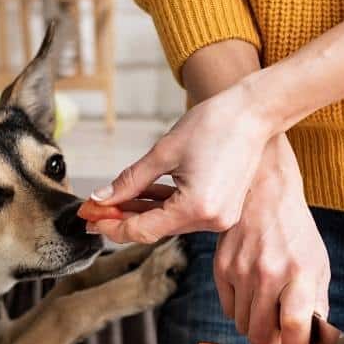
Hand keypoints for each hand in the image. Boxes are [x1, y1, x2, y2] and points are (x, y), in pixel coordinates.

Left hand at [88, 82, 273, 243]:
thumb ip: (130, 181)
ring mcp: (220, 217)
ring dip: (142, 212)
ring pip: (169, 222)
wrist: (254, 113)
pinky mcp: (224, 209)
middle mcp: (211, 220)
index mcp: (196, 208)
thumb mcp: (164, 152)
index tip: (90, 217)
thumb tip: (102, 198)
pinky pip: (185, 214)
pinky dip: (163, 206)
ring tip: (114, 201)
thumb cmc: (215, 124)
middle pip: (156, 229)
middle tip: (94, 210)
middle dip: (123, 219)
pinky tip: (142, 196)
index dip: (112, 226)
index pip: (143, 230)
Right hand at [214, 137, 328, 343]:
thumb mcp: (317, 263)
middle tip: (281, 324)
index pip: (294, 329)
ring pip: (243, 326)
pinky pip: (228, 309)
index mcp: (300, 273)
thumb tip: (311, 339)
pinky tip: (252, 289)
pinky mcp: (221, 268)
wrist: (264, 193)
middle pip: (261, 335)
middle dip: (273, 338)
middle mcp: (268, 274)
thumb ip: (317, 303)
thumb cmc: (295, 231)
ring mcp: (241, 271)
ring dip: (256, 322)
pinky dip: (241, 308)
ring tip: (268, 302)